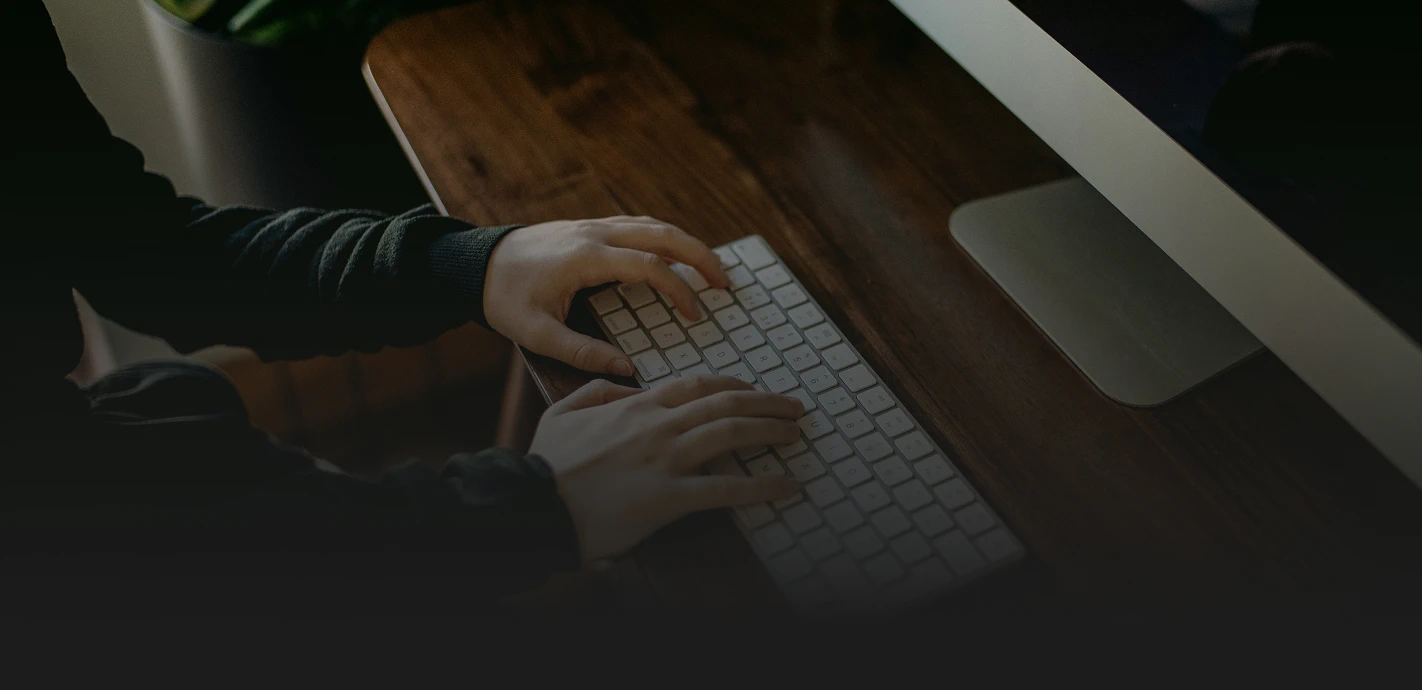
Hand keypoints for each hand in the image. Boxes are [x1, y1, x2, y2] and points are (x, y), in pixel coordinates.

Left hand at [483, 216, 729, 375]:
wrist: (473, 263)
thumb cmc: (503, 298)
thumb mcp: (536, 334)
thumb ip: (582, 353)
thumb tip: (627, 369)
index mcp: (586, 258)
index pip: (649, 267)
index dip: (679, 289)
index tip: (695, 314)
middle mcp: (595, 233)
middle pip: (663, 234)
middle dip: (701, 256)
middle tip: (725, 283)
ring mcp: (593, 225)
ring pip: (653, 224)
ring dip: (687, 243)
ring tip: (711, 270)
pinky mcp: (589, 226)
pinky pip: (638, 225)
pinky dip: (665, 237)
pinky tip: (675, 256)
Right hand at [529, 375, 803, 561]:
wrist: (535, 503)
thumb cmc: (547, 463)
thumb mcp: (563, 412)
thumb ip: (596, 391)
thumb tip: (623, 382)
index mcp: (636, 405)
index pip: (697, 385)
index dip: (733, 385)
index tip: (753, 390)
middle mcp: (658, 425)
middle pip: (725, 402)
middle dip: (766, 401)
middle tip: (794, 407)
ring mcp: (667, 459)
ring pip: (732, 433)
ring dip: (771, 430)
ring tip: (795, 433)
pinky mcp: (670, 497)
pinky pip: (726, 489)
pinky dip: (763, 486)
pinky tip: (787, 486)